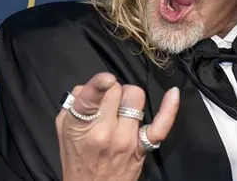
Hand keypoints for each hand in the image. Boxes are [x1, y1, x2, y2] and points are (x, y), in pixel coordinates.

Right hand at [55, 72, 179, 180]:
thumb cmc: (76, 157)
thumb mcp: (64, 128)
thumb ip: (76, 102)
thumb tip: (93, 85)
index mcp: (80, 126)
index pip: (92, 97)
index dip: (100, 83)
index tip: (107, 79)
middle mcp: (104, 131)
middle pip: (116, 90)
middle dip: (112, 90)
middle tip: (107, 102)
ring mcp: (126, 139)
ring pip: (136, 97)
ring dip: (129, 96)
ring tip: (122, 107)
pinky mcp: (143, 146)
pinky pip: (161, 124)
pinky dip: (169, 108)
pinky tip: (173, 93)